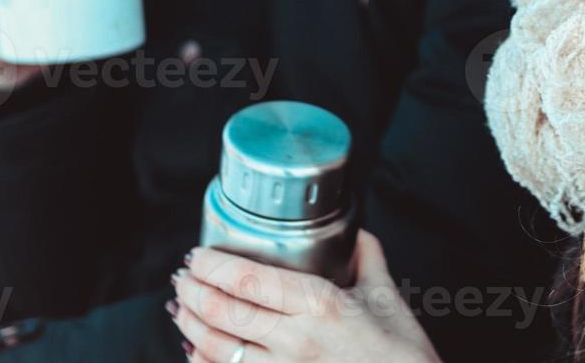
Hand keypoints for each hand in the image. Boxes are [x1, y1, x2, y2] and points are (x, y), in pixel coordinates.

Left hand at [169, 231, 440, 362]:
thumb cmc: (402, 355)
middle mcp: (295, 340)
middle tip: (183, 276)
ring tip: (182, 308)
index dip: (213, 266)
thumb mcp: (388, 297)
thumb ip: (368, 258)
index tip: (199, 255)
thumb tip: (356, 234)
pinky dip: (204, 362)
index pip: (248, 279)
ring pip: (217, 348)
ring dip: (191, 325)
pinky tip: (196, 351)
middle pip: (223, 311)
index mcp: (320, 305)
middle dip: (193, 290)